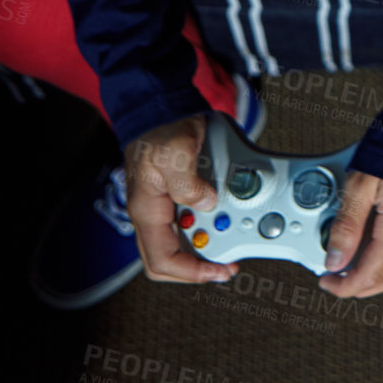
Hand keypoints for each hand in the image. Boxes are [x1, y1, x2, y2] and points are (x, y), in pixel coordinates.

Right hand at [125, 115, 237, 284]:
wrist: (163, 108)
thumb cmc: (160, 128)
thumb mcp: (175, 152)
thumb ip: (187, 183)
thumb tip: (206, 204)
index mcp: (148, 211)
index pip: (162, 260)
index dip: (191, 273)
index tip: (219, 272)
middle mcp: (156, 214)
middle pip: (175, 258)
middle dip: (203, 263)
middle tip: (231, 260)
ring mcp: (168, 206)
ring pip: (188, 240)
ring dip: (211, 239)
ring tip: (234, 228)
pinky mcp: (181, 195)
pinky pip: (196, 218)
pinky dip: (214, 219)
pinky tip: (229, 209)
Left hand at [317, 172, 382, 298]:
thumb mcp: (358, 185)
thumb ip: (346, 227)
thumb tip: (334, 261)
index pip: (370, 274)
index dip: (345, 286)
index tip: (328, 282)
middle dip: (362, 286)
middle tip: (338, 280)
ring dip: (375, 272)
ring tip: (350, 259)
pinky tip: (370, 241)